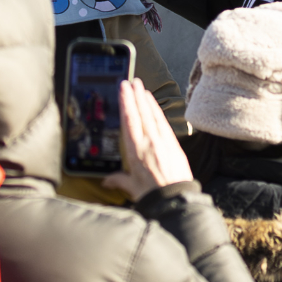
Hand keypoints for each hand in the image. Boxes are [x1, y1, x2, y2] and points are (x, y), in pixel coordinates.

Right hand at [103, 78, 193, 200]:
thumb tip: (106, 180)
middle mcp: (150, 142)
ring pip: (154, 116)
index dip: (127, 102)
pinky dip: (159, 112)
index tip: (124, 89)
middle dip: (136, 96)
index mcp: (136, 151)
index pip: (130, 121)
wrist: (175, 200)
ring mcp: (163, 142)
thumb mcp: (131, 187)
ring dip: (148, 100)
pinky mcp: (174, 145)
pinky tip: (155, 105)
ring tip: (142, 88)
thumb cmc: (152, 195)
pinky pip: (164, 123)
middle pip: (142, 114)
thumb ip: (118, 180)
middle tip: (132, 81)